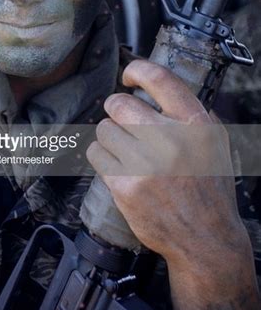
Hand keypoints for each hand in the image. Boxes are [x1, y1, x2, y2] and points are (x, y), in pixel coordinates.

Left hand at [86, 59, 245, 268]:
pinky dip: (102, 157)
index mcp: (195, 124)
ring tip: (125, 151)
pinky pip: (95, 154)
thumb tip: (157, 87)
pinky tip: (117, 166)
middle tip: (122, 121)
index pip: (160, 78)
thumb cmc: (209, 189)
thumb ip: (191, 114)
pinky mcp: (125, 186)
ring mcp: (145, 164)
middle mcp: (170, 140)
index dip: (137, 70)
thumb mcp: (215, 144)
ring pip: (104, 129)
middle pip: (120, 104)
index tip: (129, 76)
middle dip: (116, 109)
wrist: (205, 238)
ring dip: (110, 137)